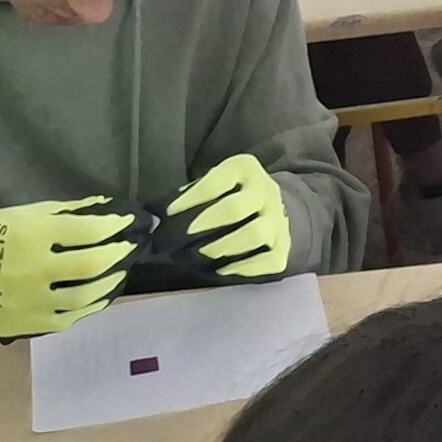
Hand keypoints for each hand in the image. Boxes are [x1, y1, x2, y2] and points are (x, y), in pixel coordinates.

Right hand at [0, 198, 133, 337]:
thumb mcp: (24, 213)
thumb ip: (67, 213)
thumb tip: (107, 210)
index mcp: (31, 235)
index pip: (88, 230)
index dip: (115, 225)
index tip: (129, 221)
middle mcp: (31, 270)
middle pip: (91, 265)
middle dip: (119, 254)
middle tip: (130, 248)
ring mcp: (26, 303)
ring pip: (84, 298)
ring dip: (109, 284)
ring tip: (119, 272)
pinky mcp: (20, 325)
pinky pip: (64, 319)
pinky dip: (87, 308)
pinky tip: (97, 297)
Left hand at [158, 153, 291, 280]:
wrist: (273, 209)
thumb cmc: (229, 197)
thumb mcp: (214, 185)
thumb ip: (190, 197)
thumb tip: (157, 217)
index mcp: (245, 170)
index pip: (216, 181)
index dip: (189, 199)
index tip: (168, 214)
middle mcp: (266, 191)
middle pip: (235, 208)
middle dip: (204, 225)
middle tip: (181, 239)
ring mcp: (278, 220)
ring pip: (255, 234)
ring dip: (222, 248)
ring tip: (200, 257)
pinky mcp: (284, 247)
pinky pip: (267, 260)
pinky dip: (243, 269)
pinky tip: (222, 271)